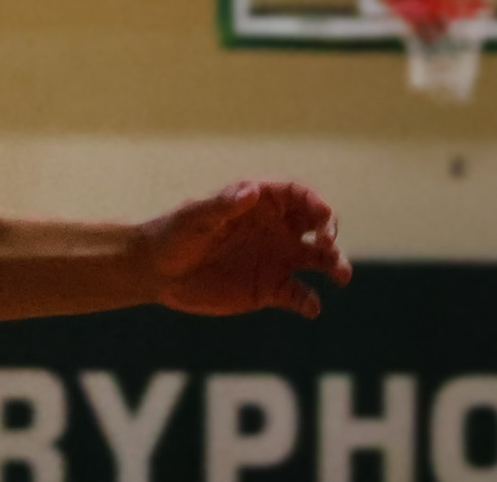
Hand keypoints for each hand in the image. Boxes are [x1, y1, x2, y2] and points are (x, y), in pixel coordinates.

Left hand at [143, 181, 351, 318]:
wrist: (157, 271)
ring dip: (336, 265)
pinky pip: (300, 295)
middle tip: (327, 245)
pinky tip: (308, 305)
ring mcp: (275, 259)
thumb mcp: (196, 217)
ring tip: (340, 274)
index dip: (315, 203)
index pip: (297, 195)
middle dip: (331, 231)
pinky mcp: (269, 289)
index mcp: (257, 204)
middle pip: (317, 225)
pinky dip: (309, 301)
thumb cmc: (173, 234)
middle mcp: (273, 230)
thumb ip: (223, 205)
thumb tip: (251, 191)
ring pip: (319, 260)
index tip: (321, 217)